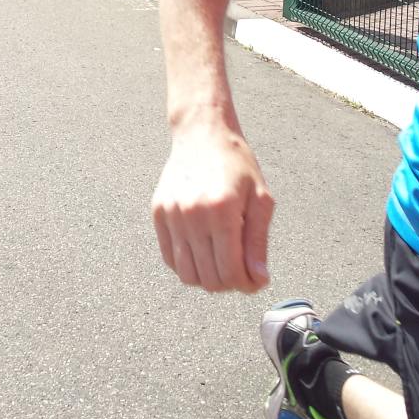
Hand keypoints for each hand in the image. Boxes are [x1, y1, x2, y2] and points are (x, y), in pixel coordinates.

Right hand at [151, 123, 273, 292]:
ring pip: (187, 274)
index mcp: (222, 209)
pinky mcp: (158, 213)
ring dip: (207, 279)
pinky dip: (188, 266)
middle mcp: (192, 214)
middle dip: (230, 284)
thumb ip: (258, 241)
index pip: (230, 271)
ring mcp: (171, 214)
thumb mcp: (260, 198)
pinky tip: (204, 252)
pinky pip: (170, 258)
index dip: (246, 285)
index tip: (255, 281)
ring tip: (222, 263)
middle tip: (242, 272)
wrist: (202, 134)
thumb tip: (259, 280)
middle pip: (209, 278)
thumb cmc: (237, 165)